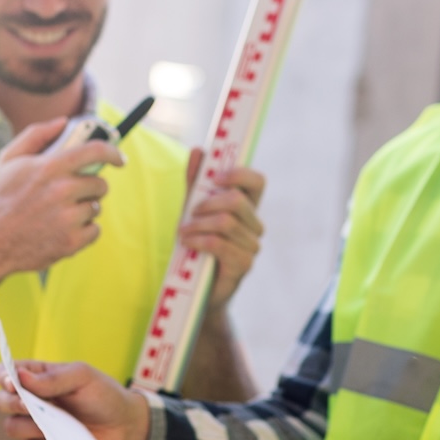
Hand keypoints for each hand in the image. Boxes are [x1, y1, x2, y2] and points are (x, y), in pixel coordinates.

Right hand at [0, 119, 123, 285]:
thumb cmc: (1, 198)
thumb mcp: (9, 160)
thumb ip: (36, 135)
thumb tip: (63, 121)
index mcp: (50, 167)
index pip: (94, 151)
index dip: (113, 152)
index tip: (120, 158)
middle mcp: (62, 190)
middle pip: (99, 184)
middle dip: (90, 187)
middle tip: (74, 193)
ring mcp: (68, 218)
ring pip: (96, 208)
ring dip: (84, 209)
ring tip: (60, 213)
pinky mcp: (71, 241)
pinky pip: (95, 230)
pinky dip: (84, 231)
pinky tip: (63, 230)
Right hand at [0, 359, 152, 439]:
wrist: (125, 427)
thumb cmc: (103, 395)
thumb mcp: (83, 377)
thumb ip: (53, 377)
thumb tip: (21, 378)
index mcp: (36, 378)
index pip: (4, 372)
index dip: (2, 376)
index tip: (11, 382)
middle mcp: (30, 402)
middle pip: (0, 401)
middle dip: (10, 403)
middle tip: (27, 405)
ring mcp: (34, 428)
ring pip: (11, 428)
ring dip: (28, 425)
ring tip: (53, 424)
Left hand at [180, 149, 265, 308]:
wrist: (196, 289)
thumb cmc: (198, 246)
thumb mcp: (193, 211)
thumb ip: (195, 183)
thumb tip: (198, 151)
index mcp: (247, 208)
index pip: (257, 181)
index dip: (239, 174)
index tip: (216, 176)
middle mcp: (254, 226)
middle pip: (237, 201)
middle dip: (208, 202)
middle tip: (190, 212)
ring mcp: (252, 246)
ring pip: (226, 222)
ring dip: (198, 224)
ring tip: (182, 232)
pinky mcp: (243, 265)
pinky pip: (220, 244)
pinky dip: (199, 240)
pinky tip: (187, 242)